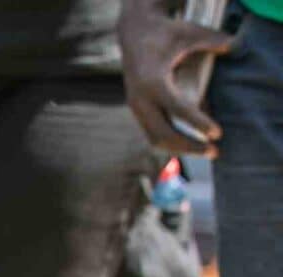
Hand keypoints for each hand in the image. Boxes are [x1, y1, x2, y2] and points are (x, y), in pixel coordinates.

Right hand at [119, 0, 233, 155]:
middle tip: (216, 151)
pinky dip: (173, 143)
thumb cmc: (164, 33)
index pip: (177, 109)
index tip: (218, 133)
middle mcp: (140, 100)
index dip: (198, 123)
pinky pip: (154, 135)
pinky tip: (193, 144)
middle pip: (164, 134)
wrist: (134, 36)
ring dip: (182, 148)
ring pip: (156, 139)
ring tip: (208, 151)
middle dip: (190, 146)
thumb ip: (210, 40)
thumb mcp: (187, 33)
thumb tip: (234, 47)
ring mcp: (137, 108)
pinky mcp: (139, 112)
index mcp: (152, 82)